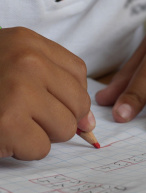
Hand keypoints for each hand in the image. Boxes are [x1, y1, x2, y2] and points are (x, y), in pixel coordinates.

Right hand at [0, 27, 94, 159]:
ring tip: (14, 122)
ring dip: (42, 133)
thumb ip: (60, 89)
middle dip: (59, 117)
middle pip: (79, 103)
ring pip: (65, 128)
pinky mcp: (6, 124)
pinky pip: (42, 148)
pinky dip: (24, 149)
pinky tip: (4, 135)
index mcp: (29, 43)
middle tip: (28, 113)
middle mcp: (27, 61)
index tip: (53, 102)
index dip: (71, 95)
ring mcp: (18, 91)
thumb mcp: (20, 70)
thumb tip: (90, 123)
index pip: (79, 74)